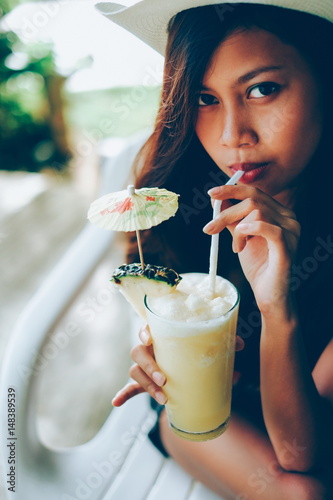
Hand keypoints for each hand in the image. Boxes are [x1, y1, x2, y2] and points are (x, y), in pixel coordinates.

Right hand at [112, 324, 244, 406]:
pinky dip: (123, 394)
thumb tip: (239, 344)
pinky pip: (130, 388)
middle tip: (165, 379)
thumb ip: (223, 343)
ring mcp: (145, 367)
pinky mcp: (144, 383)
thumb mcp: (209, 346)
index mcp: (162, 335)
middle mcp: (150, 349)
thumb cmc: (196, 351)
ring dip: (145, 384)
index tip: (150, 337)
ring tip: (162, 398)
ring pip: (135, 371)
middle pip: (137, 352)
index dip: (145, 331)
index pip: (147, 328)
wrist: (192, 368)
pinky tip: (116, 402)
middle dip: (149, 366)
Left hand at [204, 185, 300, 313]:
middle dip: (226, 213)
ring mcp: (291, 232)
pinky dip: (252, 229)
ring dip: (238, 230)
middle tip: (210, 228)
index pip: (255, 192)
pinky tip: (240, 239)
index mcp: (279, 213)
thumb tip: (216, 199)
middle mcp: (289, 218)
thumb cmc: (258, 266)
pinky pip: (270, 229)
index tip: (211, 193)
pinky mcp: (288, 247)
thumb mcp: (241, 237)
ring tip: (237, 247)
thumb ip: (232, 219)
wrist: (268, 294)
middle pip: (253, 200)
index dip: (231, 190)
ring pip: (258, 212)